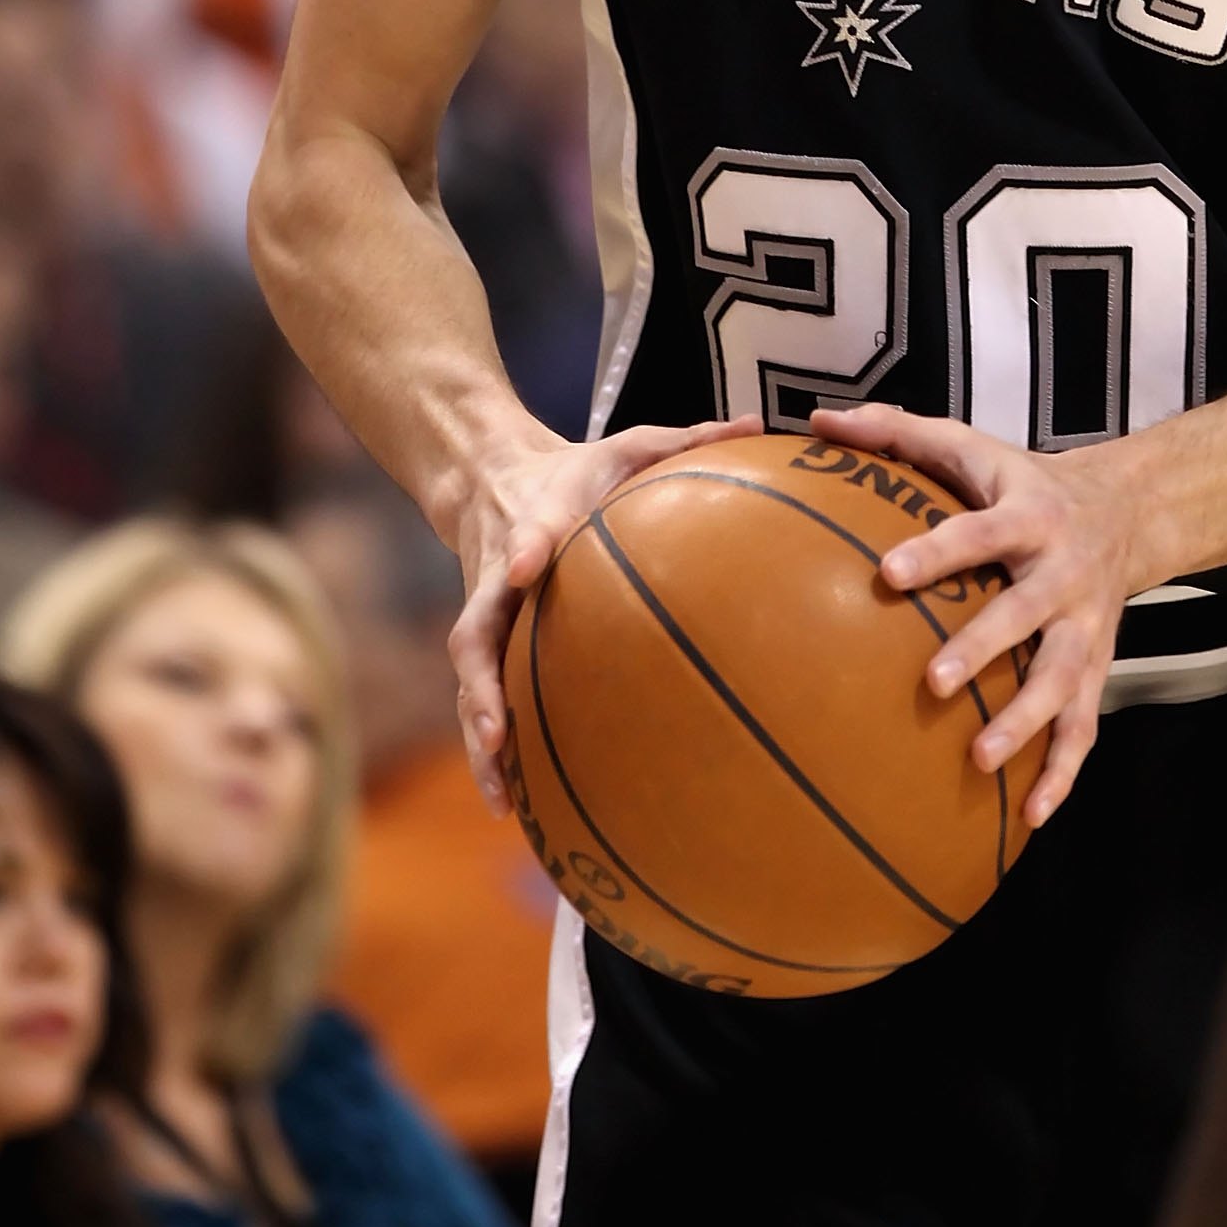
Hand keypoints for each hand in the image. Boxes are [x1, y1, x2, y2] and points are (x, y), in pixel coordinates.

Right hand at [444, 417, 755, 808]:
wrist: (484, 474)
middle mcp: (497, 574)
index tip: (527, 561)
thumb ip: (687, 438)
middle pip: (475, 629)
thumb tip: (756, 424)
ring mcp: (484, 612)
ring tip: (502, 792)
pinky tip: (513, 803)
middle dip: (480, 680)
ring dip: (480, 735)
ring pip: (470, 680)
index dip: (523, 545)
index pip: (524, 531)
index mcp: (534, 520)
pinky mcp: (484, 641)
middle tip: (496, 728)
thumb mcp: (626, 443)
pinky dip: (492, 750)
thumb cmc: (576, 468)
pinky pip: (480, 699)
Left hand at [807, 401, 1142, 824]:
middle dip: (984, 648)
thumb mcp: (970, 446)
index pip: (979, 532)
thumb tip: (820, 419)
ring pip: (1061, 680)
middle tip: (934, 683)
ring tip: (980, 762)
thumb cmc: (1022, 481)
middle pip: (1025, 614)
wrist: (1127, 510)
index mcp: (1027, 516)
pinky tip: (1031, 817)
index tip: (887, 573)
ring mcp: (1086, 628)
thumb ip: (897, 432)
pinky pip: (1085, 726)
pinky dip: (1064, 773)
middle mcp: (1062, 573)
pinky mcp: (1098, 669)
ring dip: (1026, 723)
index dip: (938, 551)